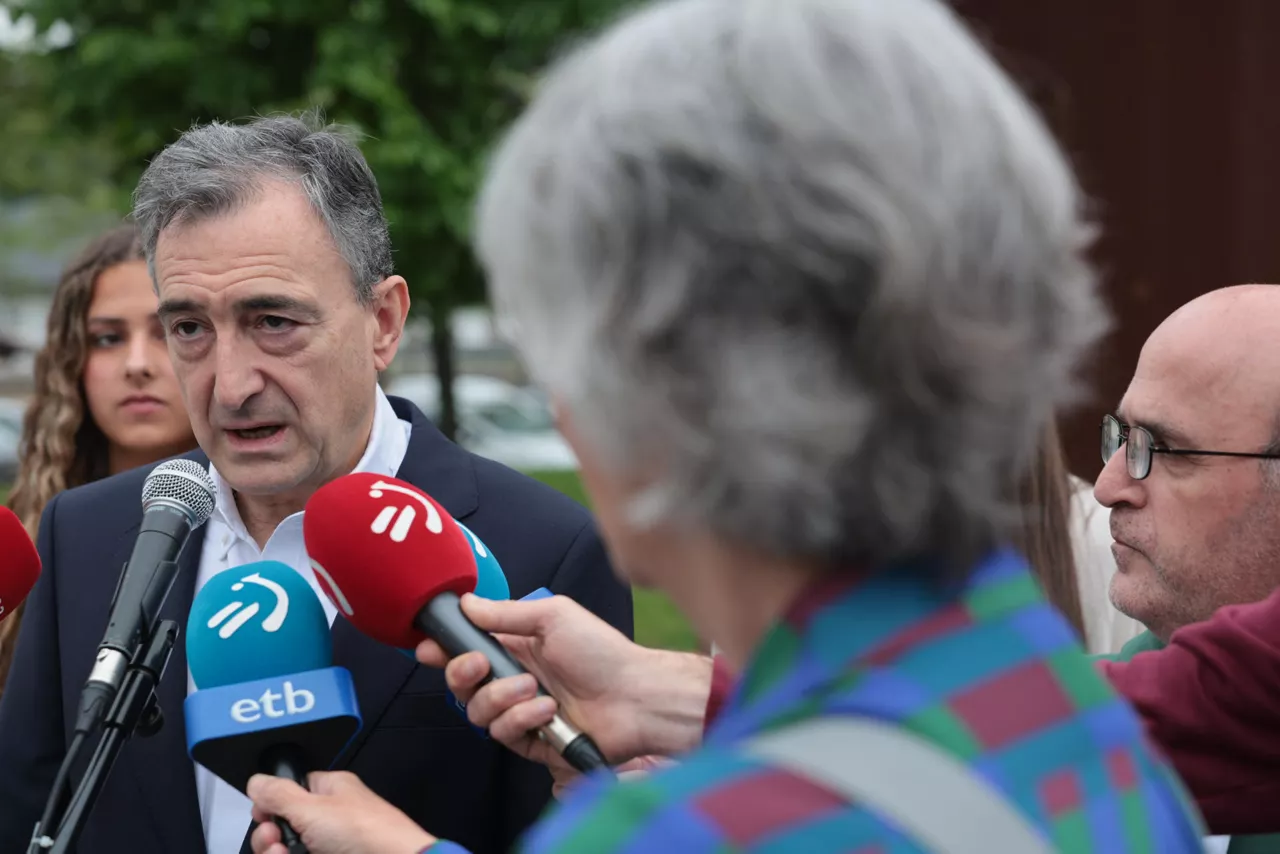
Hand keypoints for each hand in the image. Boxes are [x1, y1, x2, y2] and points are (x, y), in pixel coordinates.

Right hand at [248, 771, 435, 853]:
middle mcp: (330, 817)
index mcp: (331, 791)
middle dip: (270, 836)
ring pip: (289, 848)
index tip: (264, 817)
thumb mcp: (313, 808)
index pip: (290, 791)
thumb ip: (280, 795)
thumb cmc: (368, 833)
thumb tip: (257, 781)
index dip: (271, 806)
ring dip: (277, 852)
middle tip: (275, 840)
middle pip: (284, 826)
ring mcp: (331, 843)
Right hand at [416, 594, 711, 794]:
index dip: (443, 650)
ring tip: (532, 689)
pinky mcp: (533, 741)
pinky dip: (522, 720)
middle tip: (479, 665)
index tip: (427, 647)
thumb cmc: (601, 650)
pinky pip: (505, 735)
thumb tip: (465, 603)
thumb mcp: (553, 617)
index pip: (468, 649)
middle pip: (463, 685)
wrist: (636, 696)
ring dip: (500, 698)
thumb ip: (504, 614)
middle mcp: (515, 679)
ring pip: (479, 713)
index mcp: (518, 646)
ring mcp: (523, 712)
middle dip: (461, 674)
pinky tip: (547, 710)